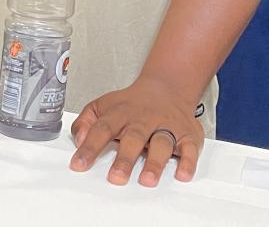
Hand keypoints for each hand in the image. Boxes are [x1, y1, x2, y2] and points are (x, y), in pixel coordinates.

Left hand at [69, 75, 204, 186]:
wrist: (166, 87)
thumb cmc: (131, 104)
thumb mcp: (103, 106)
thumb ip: (86, 121)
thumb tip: (79, 140)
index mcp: (121, 112)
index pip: (102, 128)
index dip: (89, 146)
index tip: (79, 165)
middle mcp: (144, 119)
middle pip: (134, 137)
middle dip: (125, 158)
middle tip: (116, 178)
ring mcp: (166, 126)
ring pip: (161, 143)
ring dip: (155, 162)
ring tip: (147, 180)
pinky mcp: (187, 135)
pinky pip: (190, 148)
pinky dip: (188, 162)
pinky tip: (182, 174)